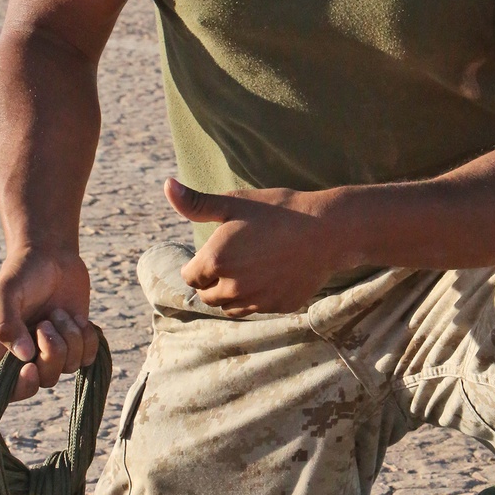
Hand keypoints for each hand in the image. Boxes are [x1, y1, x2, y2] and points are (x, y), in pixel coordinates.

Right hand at [0, 249, 97, 399]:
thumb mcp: (5, 294)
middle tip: (46, 323)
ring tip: (59, 312)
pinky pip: (88, 357)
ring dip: (69, 338)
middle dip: (52, 352)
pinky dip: (87, 338)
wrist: (50, 255)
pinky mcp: (75, 344)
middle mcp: (25, 356)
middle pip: (44, 380)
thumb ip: (7, 325)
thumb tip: (24, 358)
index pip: (6, 389)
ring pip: (68, 368)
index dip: (21, 387)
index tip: (31, 367)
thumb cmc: (21, 273)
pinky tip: (77, 318)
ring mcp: (52, 351)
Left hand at [165, 179, 347, 314]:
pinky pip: (257, 309)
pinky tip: (269, 277)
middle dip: (212, 282)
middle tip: (232, 260)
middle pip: (208, 296)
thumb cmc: (279, 211)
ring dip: (231, 294)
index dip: (198, 264)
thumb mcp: (235, 202)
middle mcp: (232, 287)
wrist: (327, 229)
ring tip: (247, 271)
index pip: (190, 276)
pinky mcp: (278, 307)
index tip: (212, 252)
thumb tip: (167, 185)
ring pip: (230, 308)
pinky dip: (256, 298)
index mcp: (215, 261)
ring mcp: (257, 301)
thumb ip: (196, 203)